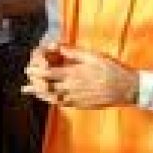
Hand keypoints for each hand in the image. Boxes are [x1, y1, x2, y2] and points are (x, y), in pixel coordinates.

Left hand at [23, 46, 138, 108]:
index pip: (48, 73)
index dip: (36, 71)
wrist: (125, 89)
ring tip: (30, 91)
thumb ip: (73, 52)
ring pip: (52, 98)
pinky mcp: (80, 105)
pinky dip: (52, 100)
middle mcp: (72, 87)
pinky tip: (48, 97)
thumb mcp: (93, 56)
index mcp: (74, 74)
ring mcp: (76, 98)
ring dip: (40, 94)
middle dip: (35, 83)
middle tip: (27, 81)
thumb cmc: (111, 69)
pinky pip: (62, 103)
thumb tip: (58, 47)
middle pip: (47, 87)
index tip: (28, 68)